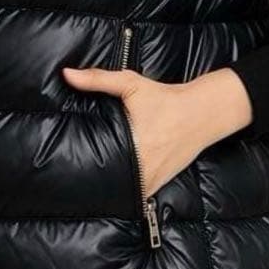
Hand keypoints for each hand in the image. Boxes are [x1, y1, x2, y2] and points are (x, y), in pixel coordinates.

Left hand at [62, 65, 253, 197]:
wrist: (201, 112)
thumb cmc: (165, 98)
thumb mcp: (130, 84)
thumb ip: (97, 79)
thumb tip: (67, 74)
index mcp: (132, 145)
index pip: (99, 167)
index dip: (82, 171)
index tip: (67, 169)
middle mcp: (143, 167)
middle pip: (108, 184)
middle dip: (92, 182)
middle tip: (73, 177)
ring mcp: (152, 179)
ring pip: (123, 194)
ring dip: (109, 190)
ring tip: (90, 186)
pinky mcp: (160, 183)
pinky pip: (138, 194)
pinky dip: (127, 191)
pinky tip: (115, 185)